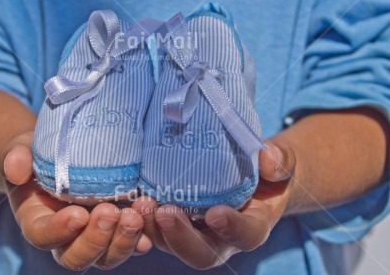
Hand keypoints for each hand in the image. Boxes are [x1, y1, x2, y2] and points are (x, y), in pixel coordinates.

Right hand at [0, 131, 151, 270]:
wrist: (63, 153)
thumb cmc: (38, 152)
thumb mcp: (22, 148)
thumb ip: (15, 157)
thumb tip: (16, 169)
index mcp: (37, 220)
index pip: (42, 236)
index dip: (59, 231)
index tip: (78, 214)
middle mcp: (65, 236)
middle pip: (77, 256)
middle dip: (96, 239)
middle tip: (111, 213)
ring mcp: (93, 234)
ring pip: (107, 255)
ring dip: (123, 240)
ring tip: (137, 212)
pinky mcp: (116, 227)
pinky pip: (130, 241)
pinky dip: (142, 235)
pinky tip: (152, 218)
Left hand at [132, 140, 294, 269]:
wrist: (250, 173)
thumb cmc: (266, 171)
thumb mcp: (281, 161)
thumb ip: (280, 159)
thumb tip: (268, 157)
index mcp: (253, 225)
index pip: (246, 236)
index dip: (232, 230)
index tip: (215, 214)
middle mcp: (222, 237)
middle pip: (201, 252)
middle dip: (181, 238)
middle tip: (166, 213)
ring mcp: (196, 231)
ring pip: (172, 244)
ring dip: (154, 229)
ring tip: (140, 204)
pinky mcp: (176, 221)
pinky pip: (156, 228)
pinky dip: (143, 218)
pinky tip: (130, 199)